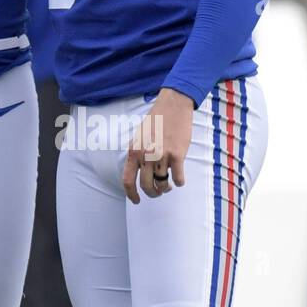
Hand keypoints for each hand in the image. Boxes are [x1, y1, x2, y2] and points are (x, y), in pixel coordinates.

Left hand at [122, 89, 194, 203]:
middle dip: (153, 193)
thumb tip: (141, 174)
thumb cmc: (157, 120)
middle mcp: (145, 155)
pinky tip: (179, 179)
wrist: (173, 106)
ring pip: (162, 185)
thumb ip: (138, 154)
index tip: (137, 201)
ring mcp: (161, 155)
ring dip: (166, 188)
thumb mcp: (139, 136)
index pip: (127, 180)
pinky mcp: (177, 155)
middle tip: (158, 192)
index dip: (131, 195)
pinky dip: (179, 182)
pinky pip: (178, 179)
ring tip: (168, 184)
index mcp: (133, 150)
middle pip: (146, 186)